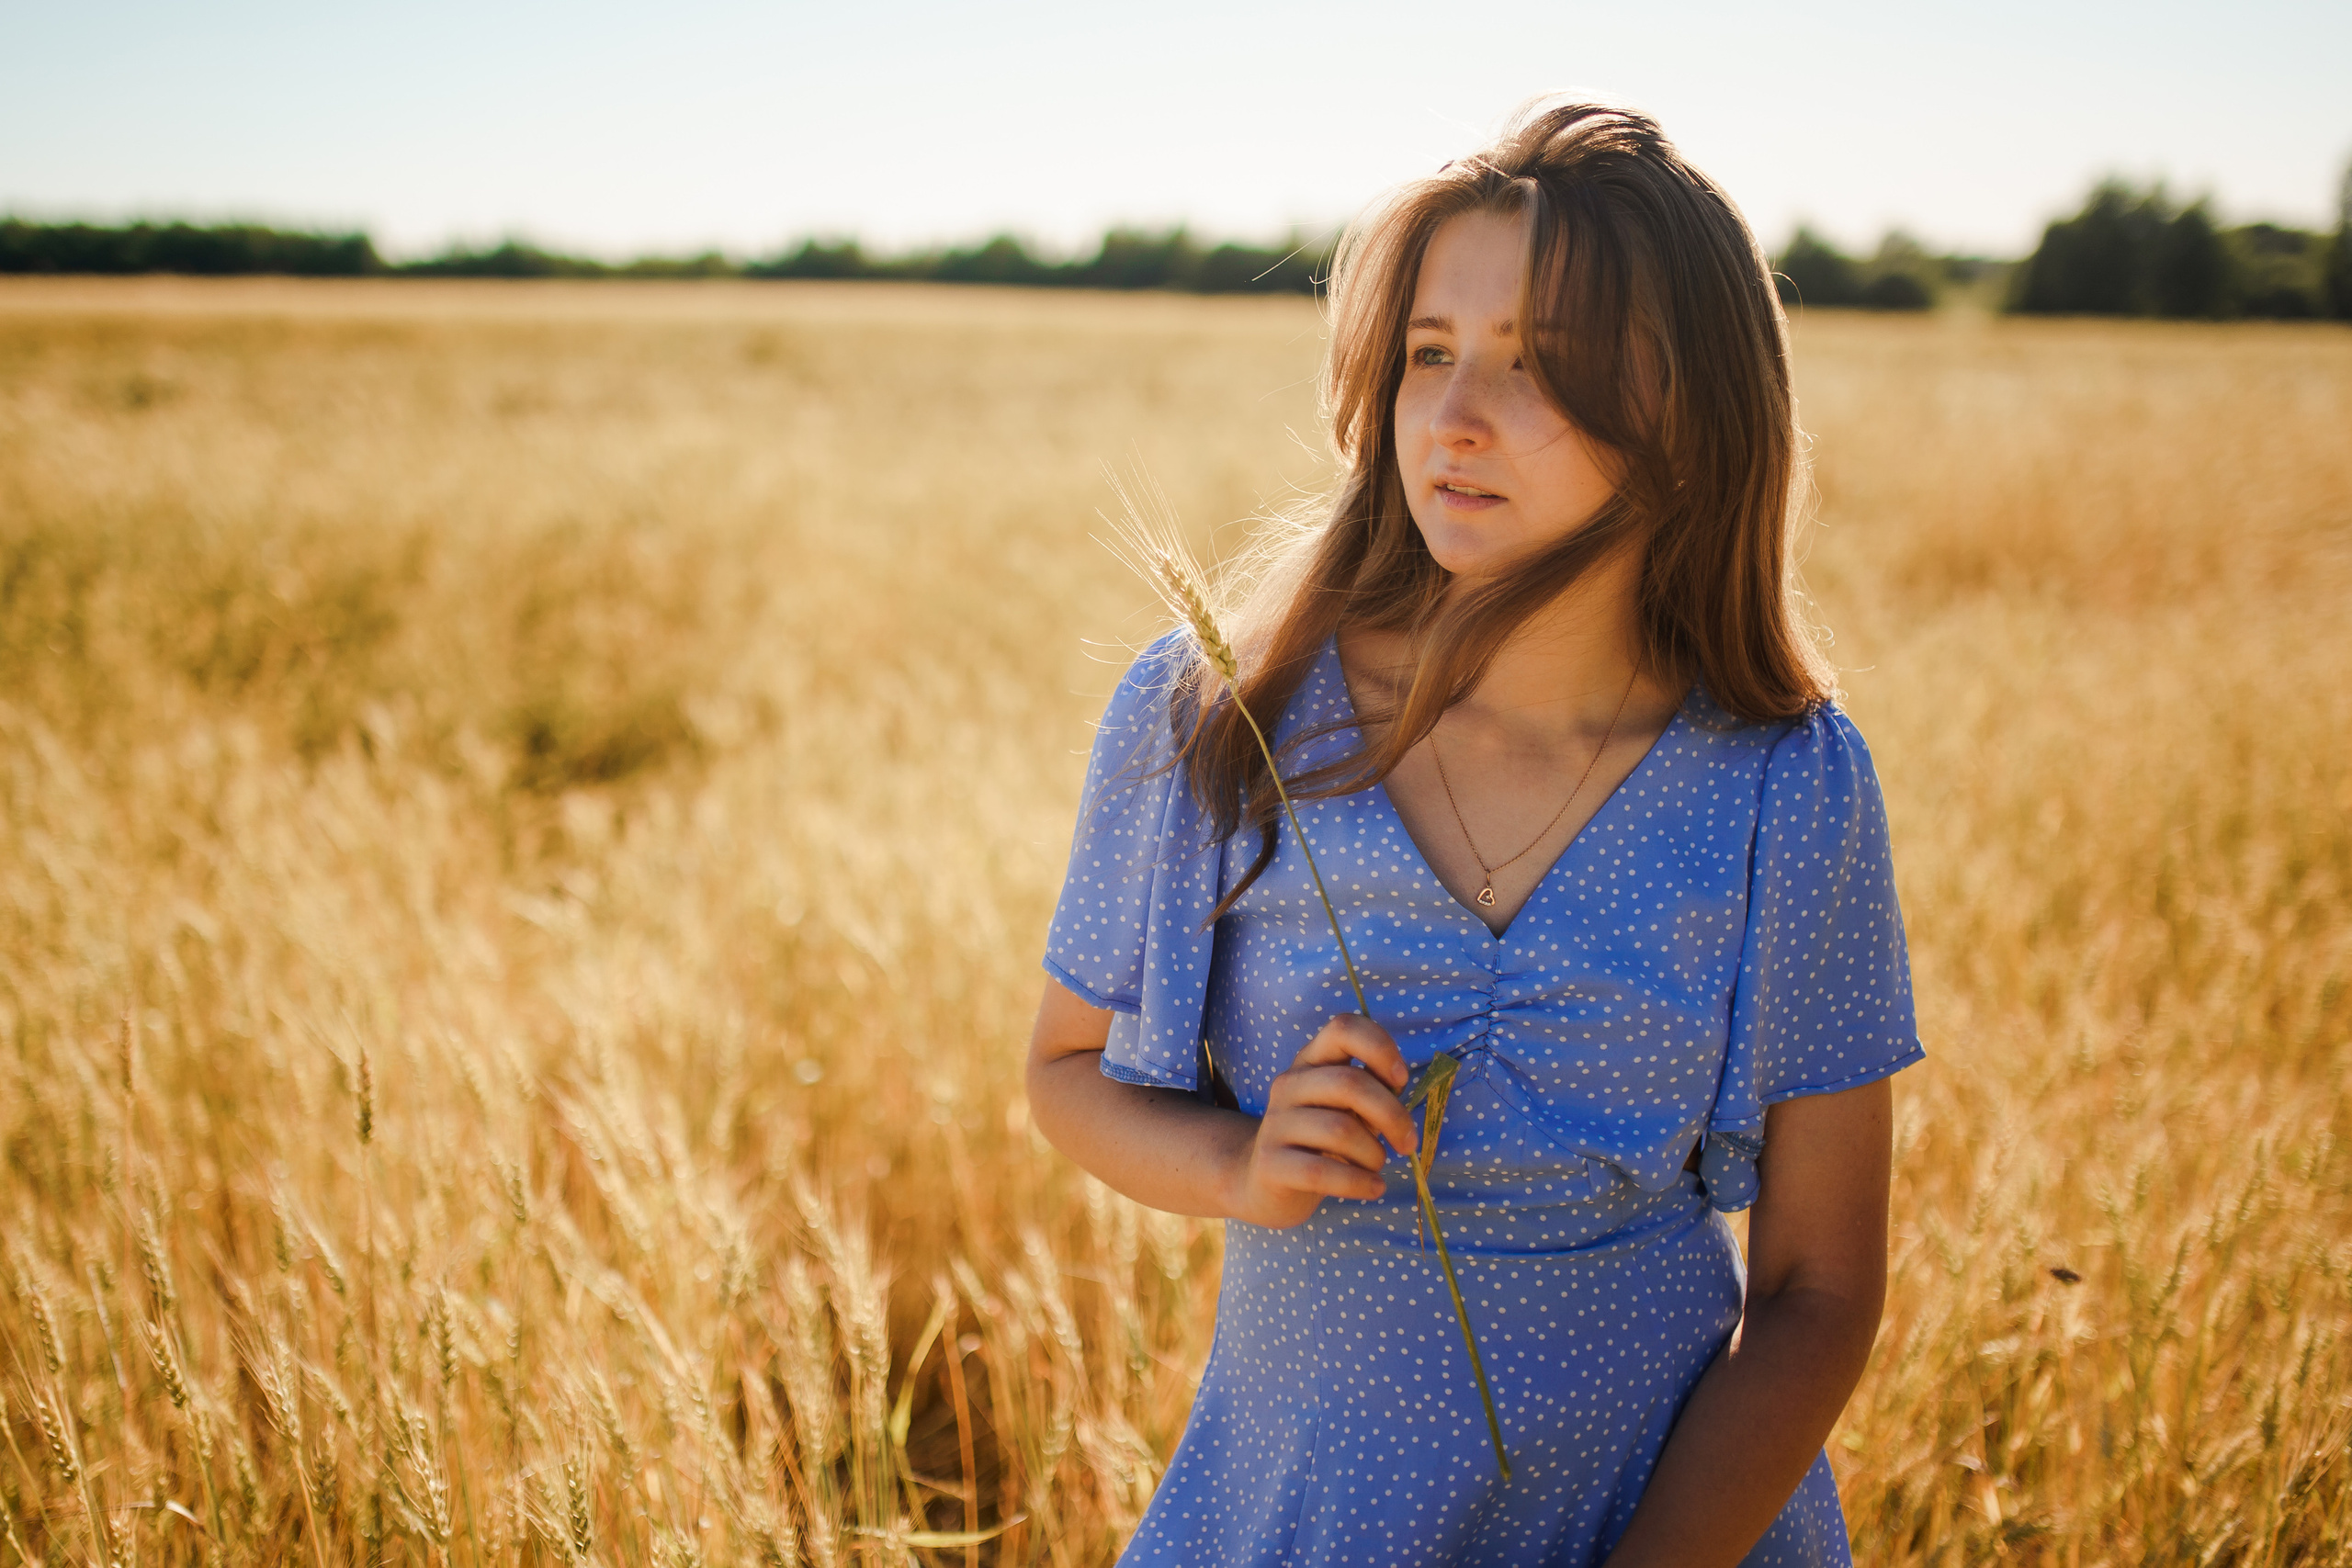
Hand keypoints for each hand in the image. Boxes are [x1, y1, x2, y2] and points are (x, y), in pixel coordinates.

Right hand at [1223, 1014, 1418, 1228]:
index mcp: (1311, 1061)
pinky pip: (1322, 1172)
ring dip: (1374, 1153)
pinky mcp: (1270, 1163)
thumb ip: (1372, 1092)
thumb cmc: (1320, 1140)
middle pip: (1350, 1083)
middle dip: (1392, 1115)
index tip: (1401, 1079)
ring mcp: (1275, 1123)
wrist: (1265, 1183)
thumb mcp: (1347, 1108)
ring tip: (1377, 1165)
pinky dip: (1359, 1183)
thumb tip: (1398, 1087)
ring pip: (1340, 1130)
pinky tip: (1373, 1188)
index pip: (1343, 1028)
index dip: (1379, 1047)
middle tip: (1408, 1143)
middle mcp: (1289, 1084)